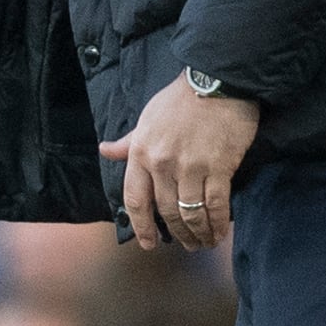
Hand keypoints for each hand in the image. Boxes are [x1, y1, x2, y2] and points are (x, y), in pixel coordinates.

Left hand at [102, 75, 258, 250]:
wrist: (217, 80)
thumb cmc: (181, 98)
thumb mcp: (147, 117)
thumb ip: (129, 142)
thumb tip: (105, 150)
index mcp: (141, 152)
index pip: (135, 199)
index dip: (141, 225)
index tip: (148, 242)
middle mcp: (162, 163)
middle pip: (166, 211)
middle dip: (176, 234)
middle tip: (186, 245)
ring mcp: (190, 167)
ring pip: (190, 213)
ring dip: (197, 233)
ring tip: (203, 242)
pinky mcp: (218, 167)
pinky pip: (215, 205)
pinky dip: (217, 223)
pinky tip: (220, 232)